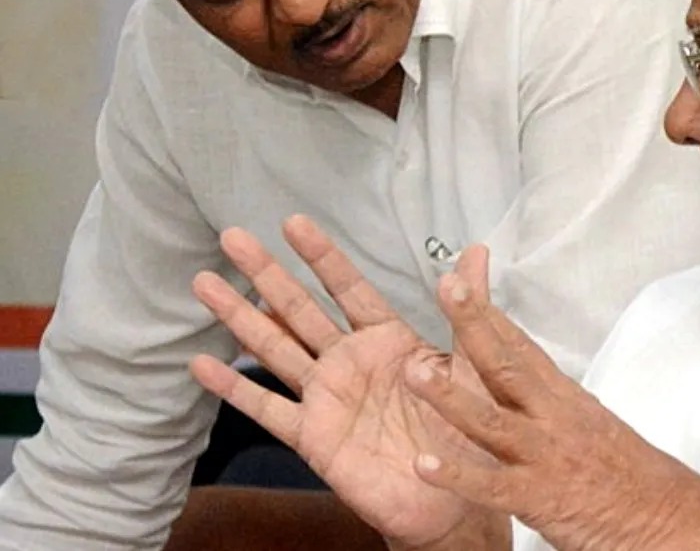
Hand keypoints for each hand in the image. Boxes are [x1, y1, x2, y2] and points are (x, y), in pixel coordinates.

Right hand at [190, 216, 503, 548]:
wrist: (454, 497)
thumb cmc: (468, 427)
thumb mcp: (474, 361)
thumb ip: (468, 308)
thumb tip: (479, 251)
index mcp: (387, 338)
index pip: (348, 288)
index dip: (321, 255)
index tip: (293, 222)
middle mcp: (349, 361)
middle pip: (300, 308)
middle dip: (266, 273)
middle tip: (232, 237)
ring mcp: (327, 397)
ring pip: (275, 347)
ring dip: (240, 316)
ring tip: (205, 282)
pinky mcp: (313, 436)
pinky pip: (268, 409)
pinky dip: (235, 388)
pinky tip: (202, 364)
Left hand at [401, 267, 699, 550]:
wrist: (669, 518)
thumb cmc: (629, 475)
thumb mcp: (589, 423)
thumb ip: (551, 403)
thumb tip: (525, 381)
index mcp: (563, 397)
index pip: (521, 345)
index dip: (488, 313)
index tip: (461, 281)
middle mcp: (552, 416)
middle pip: (506, 364)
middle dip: (474, 324)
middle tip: (446, 287)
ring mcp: (544, 455)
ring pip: (491, 420)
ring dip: (450, 396)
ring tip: (415, 372)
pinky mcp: (540, 498)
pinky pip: (492, 485)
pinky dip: (458, 474)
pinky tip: (424, 465)